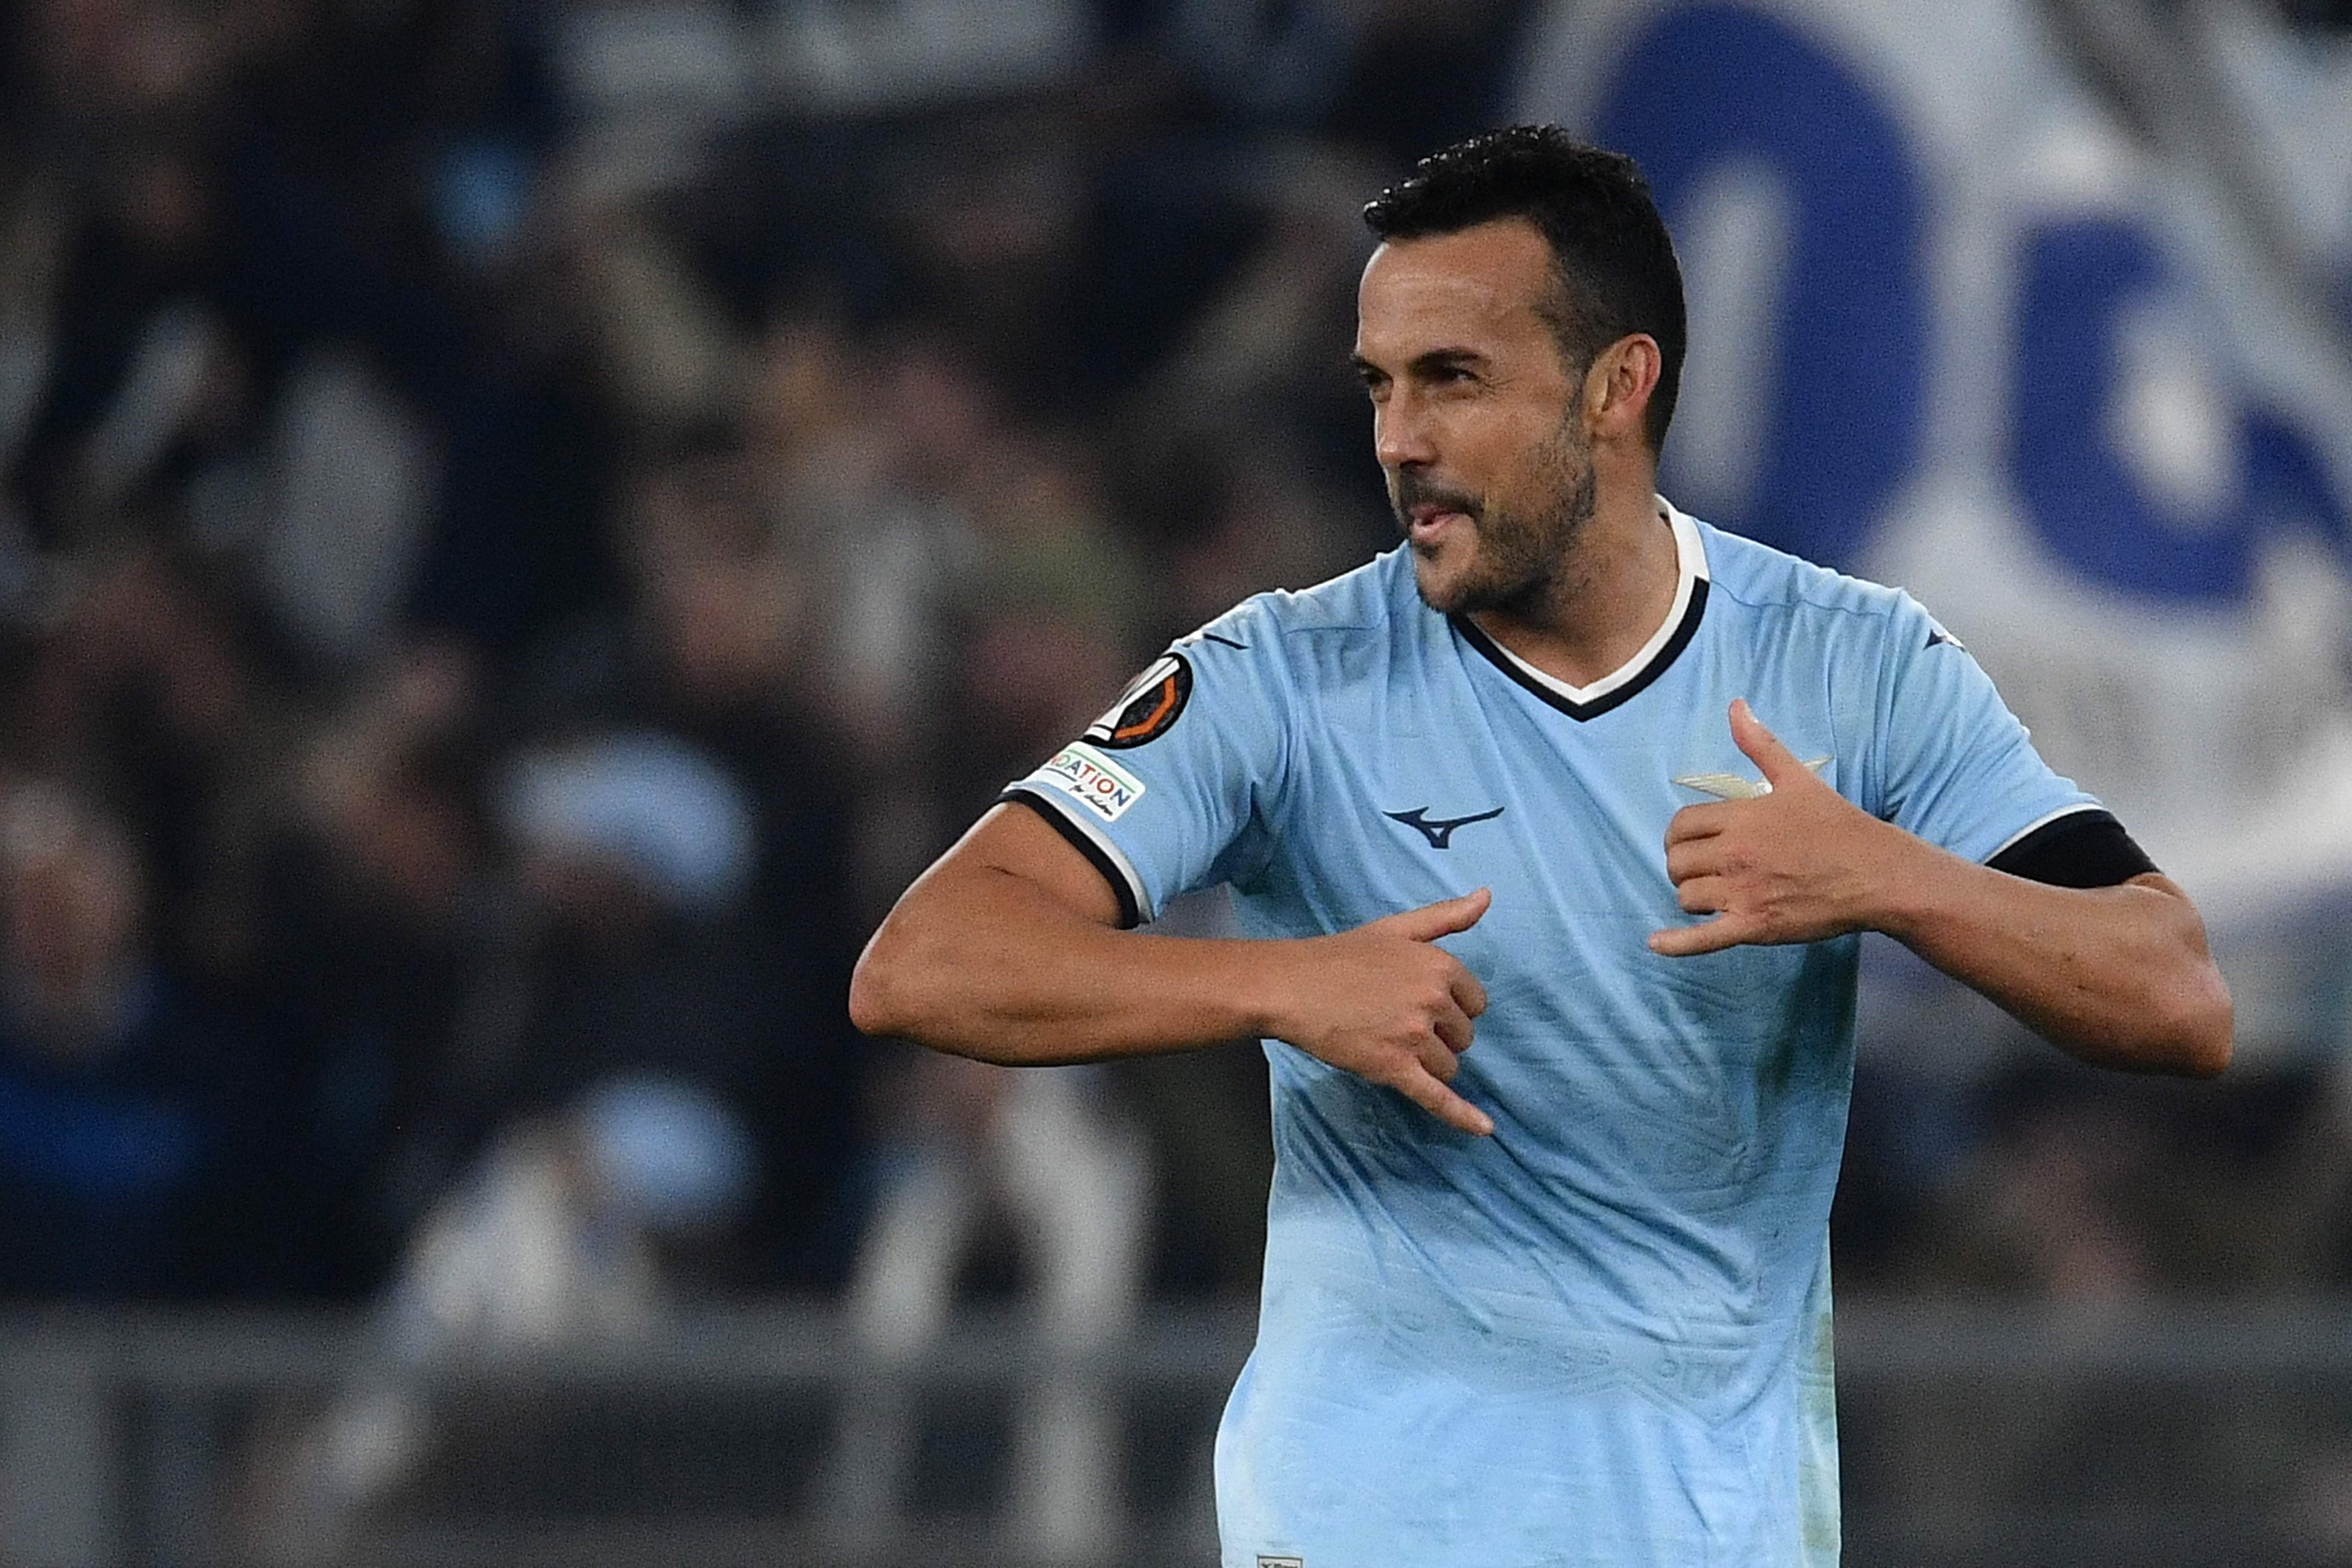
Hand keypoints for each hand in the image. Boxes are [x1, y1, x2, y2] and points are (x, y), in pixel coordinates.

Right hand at [1269, 888, 1494, 1135]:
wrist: (1292, 987)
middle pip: (1464, 1036)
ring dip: (1428, 1063)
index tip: (1420, 1002)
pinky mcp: (1394, 1068)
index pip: (1476, 1002)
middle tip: (1397, 1021)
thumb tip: (1487, 896)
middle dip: (1439, 1035)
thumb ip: (1446, 916)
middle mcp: (1433, 1001)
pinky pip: (1438, 1097)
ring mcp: (1414, 1037)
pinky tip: (1484, 1130)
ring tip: (1390, 1043)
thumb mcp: (1397, 928)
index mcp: (1440, 967)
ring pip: (1448, 1066)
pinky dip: (1462, 1116)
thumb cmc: (1342, 956)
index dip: (1451, 1007)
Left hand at [1650, 700, 1913, 957]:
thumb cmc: (1838, 825)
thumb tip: (1736, 707)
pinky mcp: (1755, 927)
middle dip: (1681, 864)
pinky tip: (1656, 944)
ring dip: (1692, 895)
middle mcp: (1735, 856)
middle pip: (1676, 861)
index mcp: (1741, 819)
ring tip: (1709, 894)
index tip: (1690, 841)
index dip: (1679, 834)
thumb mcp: (1797, 778)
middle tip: (1699, 868)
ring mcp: (1743, 894)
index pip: (1682, 825)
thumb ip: (1760, 745)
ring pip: (1686, 896)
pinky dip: (1676, 944)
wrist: (1876, 874)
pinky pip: (1703, 939)